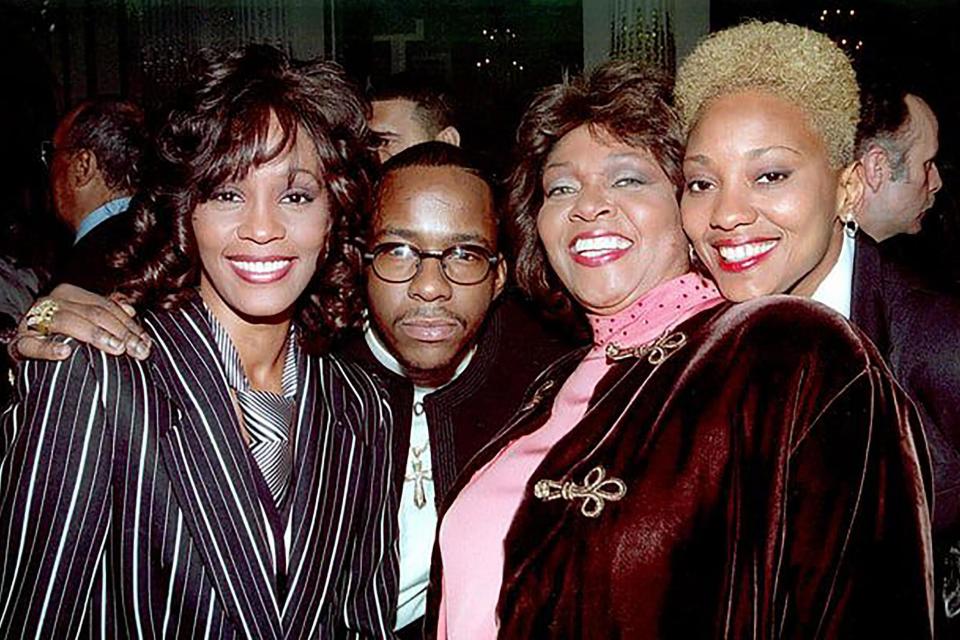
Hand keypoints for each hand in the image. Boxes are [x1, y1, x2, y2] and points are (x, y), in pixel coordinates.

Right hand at [11, 284, 151, 361]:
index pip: (106, 307)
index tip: (146, 343)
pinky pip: (34, 345)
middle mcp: (52, 302)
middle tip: (139, 350)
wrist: (24, 345)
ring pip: (67, 322)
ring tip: (116, 348)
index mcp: (70, 294)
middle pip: (93, 313)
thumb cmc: (60, 333)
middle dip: (121, 332)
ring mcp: (34, 321)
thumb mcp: (83, 319)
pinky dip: (50, 348)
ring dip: (95, 335)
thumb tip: (131, 310)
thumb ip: (106, 313)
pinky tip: (66, 352)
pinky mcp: (21, 342)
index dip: (129, 324)